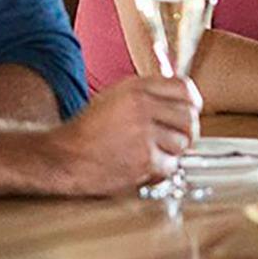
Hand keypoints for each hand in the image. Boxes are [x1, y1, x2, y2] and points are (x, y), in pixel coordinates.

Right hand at [51, 76, 201, 194]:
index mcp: (135, 87)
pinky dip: (161, 171)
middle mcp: (142, 105)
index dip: (192, 102)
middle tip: (175, 140)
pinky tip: (144, 168)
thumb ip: (147, 95)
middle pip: (189, 117)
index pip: (183, 87)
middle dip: (186, 132)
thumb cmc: (88, 131)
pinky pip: (170, 166)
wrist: (65, 156)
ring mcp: (144, 132)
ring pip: (182, 143)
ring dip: (172, 153)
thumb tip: (182, 101)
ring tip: (152, 154)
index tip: (192, 111)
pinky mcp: (144, 158)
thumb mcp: (115, 98)